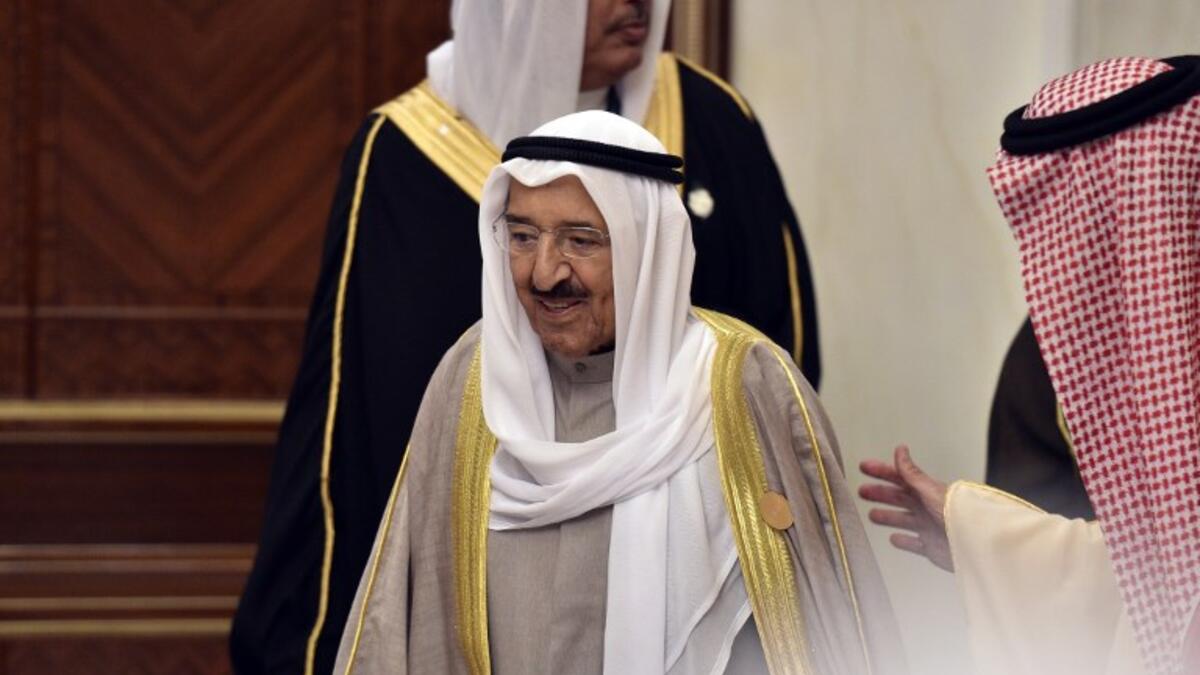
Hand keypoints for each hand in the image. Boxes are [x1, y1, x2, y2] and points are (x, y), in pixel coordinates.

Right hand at [858, 445, 952, 571]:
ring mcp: (928, 528)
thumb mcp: (930, 490)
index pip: (900, 478)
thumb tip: (900, 450)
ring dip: (887, 516)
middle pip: (898, 498)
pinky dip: (903, 541)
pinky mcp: (931, 547)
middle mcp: (926, 508)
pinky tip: (894, 539)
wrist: (974, 544)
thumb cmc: (956, 514)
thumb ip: (911, 473)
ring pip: (903, 520)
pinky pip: (913, 544)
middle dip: (880, 494)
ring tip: (872, 515)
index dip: (882, 472)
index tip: (864, 467)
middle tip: (862, 491)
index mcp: (926, 492)